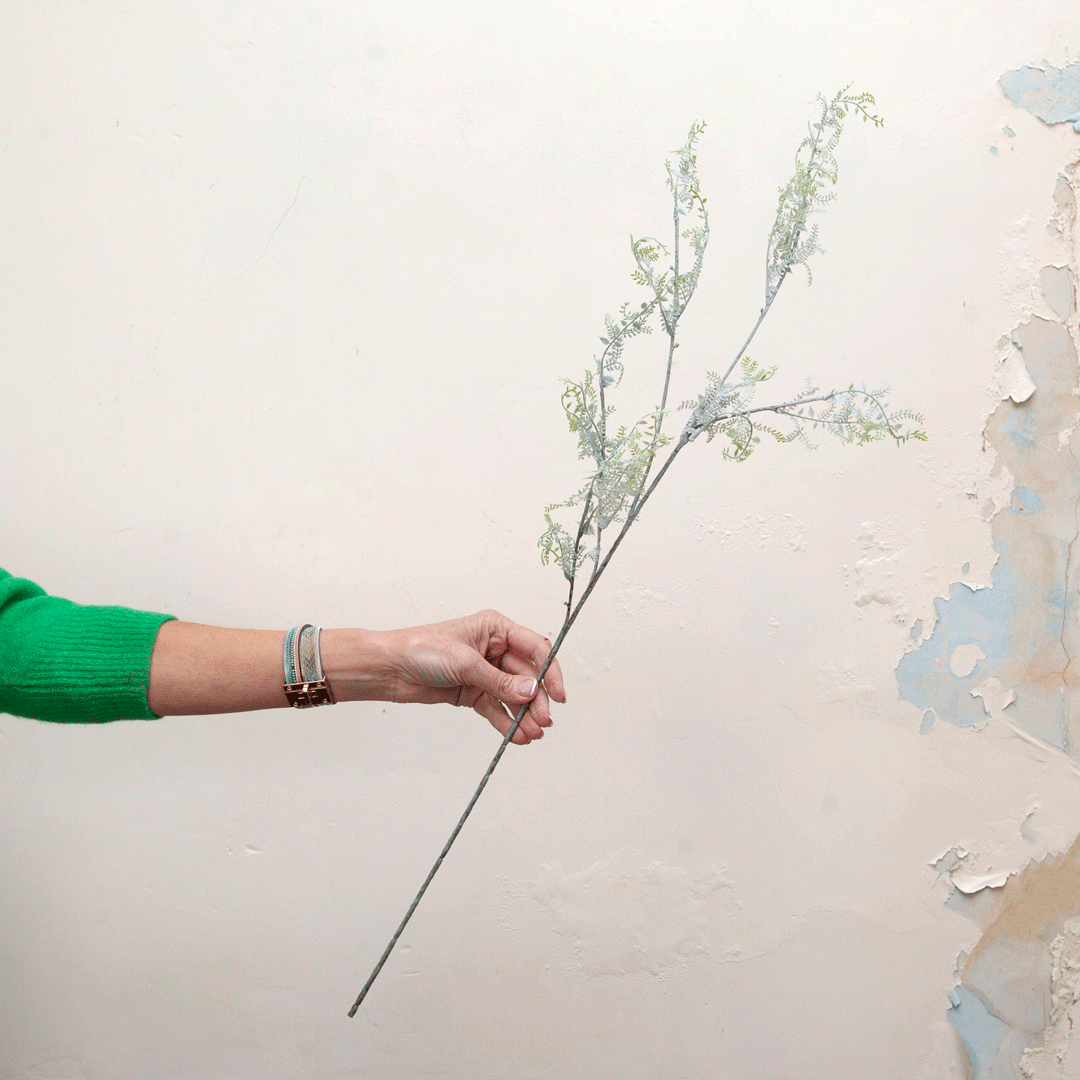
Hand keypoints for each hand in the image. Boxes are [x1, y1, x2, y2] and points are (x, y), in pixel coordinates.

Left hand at [377, 609, 565, 743]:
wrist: (391, 669)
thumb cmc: (421, 649)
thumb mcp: (465, 664)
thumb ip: (500, 682)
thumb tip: (531, 692)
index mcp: (496, 629)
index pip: (535, 649)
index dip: (550, 672)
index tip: (558, 695)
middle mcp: (494, 649)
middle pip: (526, 677)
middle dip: (536, 700)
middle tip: (543, 720)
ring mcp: (485, 672)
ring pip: (513, 696)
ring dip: (524, 715)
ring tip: (531, 734)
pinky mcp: (473, 692)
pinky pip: (496, 708)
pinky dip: (507, 722)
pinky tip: (516, 736)